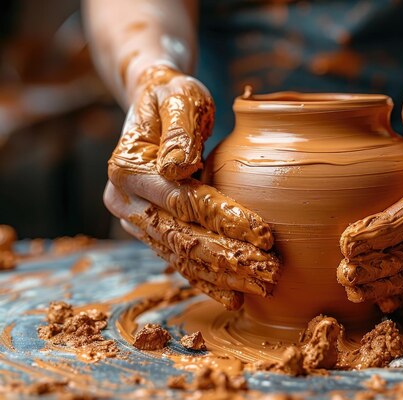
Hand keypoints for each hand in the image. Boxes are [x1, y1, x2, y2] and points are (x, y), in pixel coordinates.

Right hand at [103, 65, 279, 309]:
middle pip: (184, 238)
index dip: (226, 220)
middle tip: (271, 273)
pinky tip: (233, 294)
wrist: (150, 105)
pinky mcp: (150, 230)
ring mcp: (135, 220)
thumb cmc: (172, 96)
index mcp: (129, 169)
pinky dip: (206, 279)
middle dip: (230, 259)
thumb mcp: (178, 96)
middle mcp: (125, 201)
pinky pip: (178, 259)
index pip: (186, 202)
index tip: (266, 235)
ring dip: (223, 276)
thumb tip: (177, 167)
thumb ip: (179, 129)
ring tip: (262, 288)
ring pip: (182, 256)